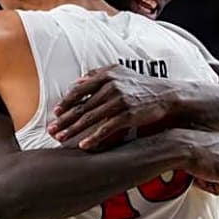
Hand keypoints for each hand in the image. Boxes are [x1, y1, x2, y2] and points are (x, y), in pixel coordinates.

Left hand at [49, 65, 181, 149]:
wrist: (167, 95)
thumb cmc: (141, 85)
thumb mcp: (120, 73)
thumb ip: (98, 75)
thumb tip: (77, 81)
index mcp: (106, 76)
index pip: (79, 90)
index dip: (66, 102)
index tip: (56, 113)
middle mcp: (111, 87)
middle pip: (81, 106)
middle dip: (64, 119)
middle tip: (51, 130)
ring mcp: (119, 101)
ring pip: (90, 118)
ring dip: (73, 130)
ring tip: (60, 139)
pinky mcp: (127, 115)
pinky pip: (106, 129)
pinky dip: (93, 138)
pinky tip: (83, 145)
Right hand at [167, 129, 218, 194]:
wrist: (183, 147)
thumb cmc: (189, 144)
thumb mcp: (210, 142)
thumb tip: (216, 161)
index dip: (215, 166)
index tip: (206, 161)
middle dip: (216, 174)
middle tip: (203, 166)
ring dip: (211, 180)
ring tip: (202, 168)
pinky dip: (208, 185)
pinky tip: (202, 173)